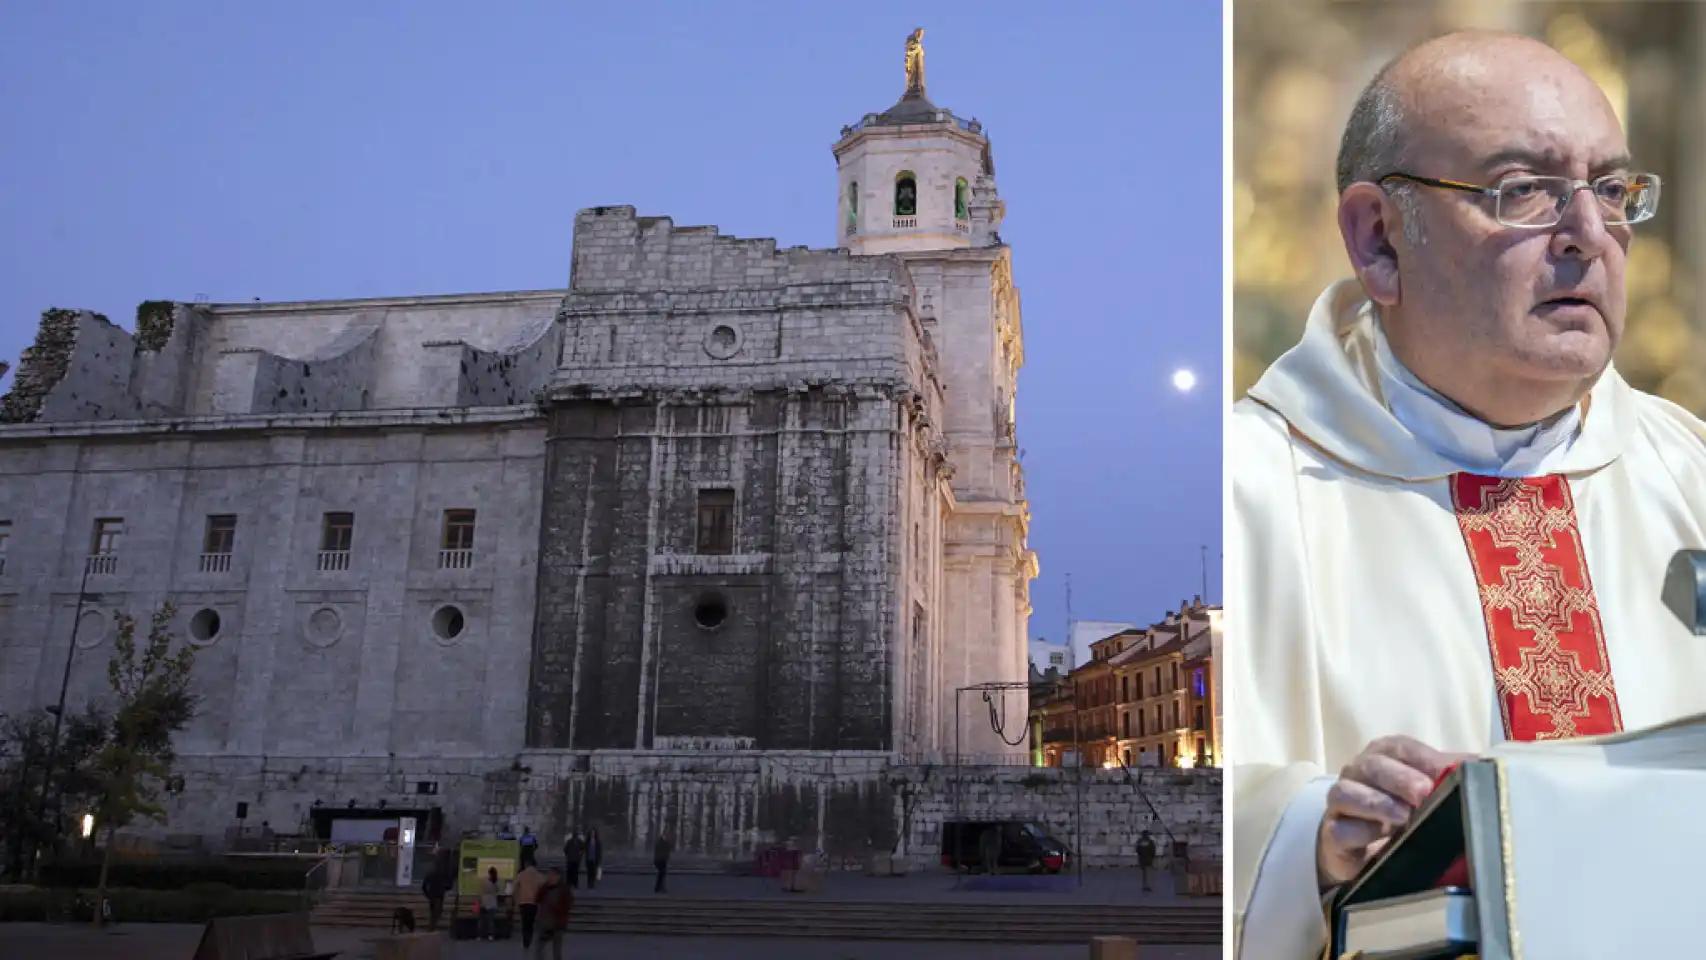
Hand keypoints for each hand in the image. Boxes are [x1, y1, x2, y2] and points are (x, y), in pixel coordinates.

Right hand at [1317, 735, 1466, 888]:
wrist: (1365, 847)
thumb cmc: (1402, 810)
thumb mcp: (1429, 788)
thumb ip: (1452, 774)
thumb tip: (1488, 765)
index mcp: (1385, 754)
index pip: (1401, 747)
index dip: (1424, 758)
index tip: (1449, 773)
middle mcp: (1358, 771)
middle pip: (1373, 765)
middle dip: (1400, 777)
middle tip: (1424, 792)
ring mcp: (1341, 801)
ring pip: (1348, 793)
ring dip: (1377, 803)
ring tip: (1403, 816)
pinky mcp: (1333, 832)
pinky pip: (1340, 827)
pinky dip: (1360, 830)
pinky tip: (1380, 837)